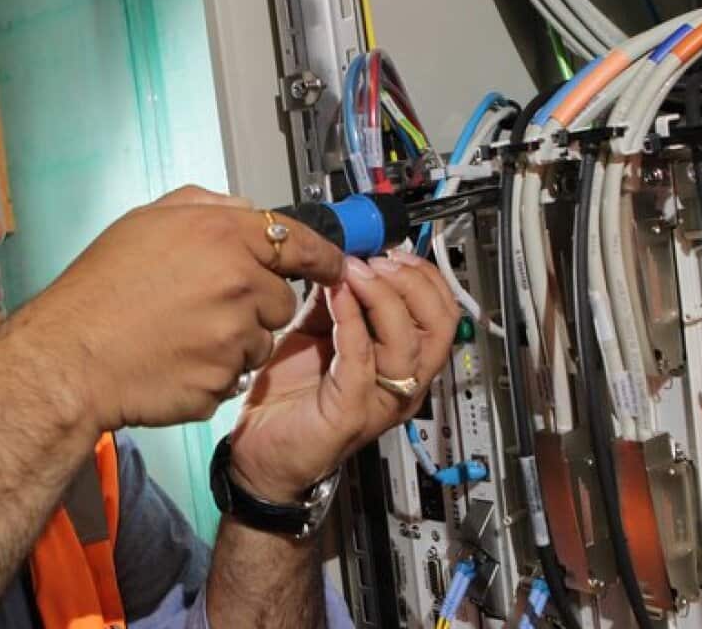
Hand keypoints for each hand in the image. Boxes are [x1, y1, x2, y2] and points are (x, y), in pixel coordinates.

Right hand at [0, 186, 344, 431]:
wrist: (69, 358)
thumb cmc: (98, 291)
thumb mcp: (144, 221)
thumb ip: (203, 205)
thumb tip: (242, 209)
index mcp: (223, 234)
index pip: (302, 242)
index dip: (322, 257)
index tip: (333, 266)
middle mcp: (239, 282)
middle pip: (280, 299)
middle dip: (254, 304)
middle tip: (202, 306)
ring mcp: (235, 336)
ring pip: (260, 341)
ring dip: (233, 341)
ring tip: (181, 334)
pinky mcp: (225, 380)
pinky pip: (234, 376)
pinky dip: (212, 372)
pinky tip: (174, 361)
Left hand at [228, 250, 458, 501]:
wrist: (259, 451)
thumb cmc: (290, 400)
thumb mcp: (317, 333)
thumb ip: (336, 301)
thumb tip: (341, 258)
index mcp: (402, 363)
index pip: (442, 313)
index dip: (422, 276)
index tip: (391, 250)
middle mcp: (402, 384)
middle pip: (439, 326)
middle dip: (411, 282)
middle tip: (376, 260)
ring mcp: (380, 401)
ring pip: (408, 342)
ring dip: (382, 297)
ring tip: (354, 272)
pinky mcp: (350, 413)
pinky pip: (362, 359)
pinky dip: (351, 320)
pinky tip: (336, 295)